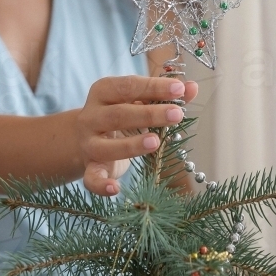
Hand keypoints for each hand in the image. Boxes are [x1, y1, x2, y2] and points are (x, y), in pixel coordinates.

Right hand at [76, 74, 197, 196]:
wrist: (83, 137)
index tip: (179, 89)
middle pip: (119, 114)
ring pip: (107, 146)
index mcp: (103, 91)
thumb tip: (192, 87)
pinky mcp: (90, 168)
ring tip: (156, 142)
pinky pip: (92, 178)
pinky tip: (116, 189)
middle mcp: (91, 116)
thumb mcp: (137, 101)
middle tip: (176, 115)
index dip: (154, 87)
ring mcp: (88, 143)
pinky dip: (102, 185)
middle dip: (149, 114)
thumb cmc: (119, 114)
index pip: (128, 86)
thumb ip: (163, 94)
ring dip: (131, 145)